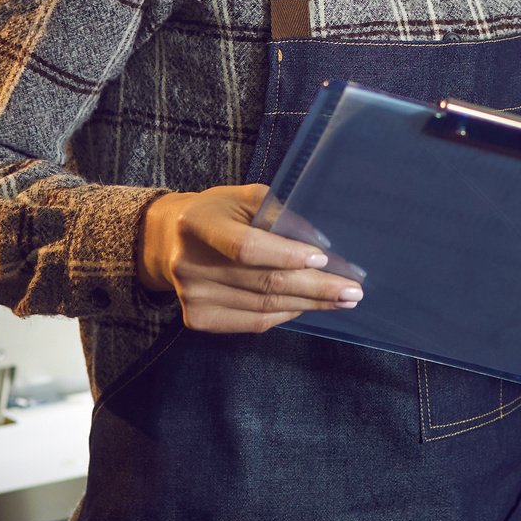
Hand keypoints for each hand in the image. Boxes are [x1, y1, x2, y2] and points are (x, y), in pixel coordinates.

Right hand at [136, 183, 363, 332]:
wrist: (168, 241)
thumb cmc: (219, 213)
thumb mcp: (243, 197)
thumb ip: (278, 214)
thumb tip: (319, 244)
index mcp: (197, 222)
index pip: (245, 246)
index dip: (286, 254)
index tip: (324, 258)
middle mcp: (188, 263)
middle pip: (262, 282)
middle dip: (315, 288)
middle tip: (352, 290)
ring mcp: (191, 296)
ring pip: (263, 307)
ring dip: (308, 305)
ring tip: (340, 300)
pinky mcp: (196, 319)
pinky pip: (252, 323)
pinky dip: (284, 315)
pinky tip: (305, 306)